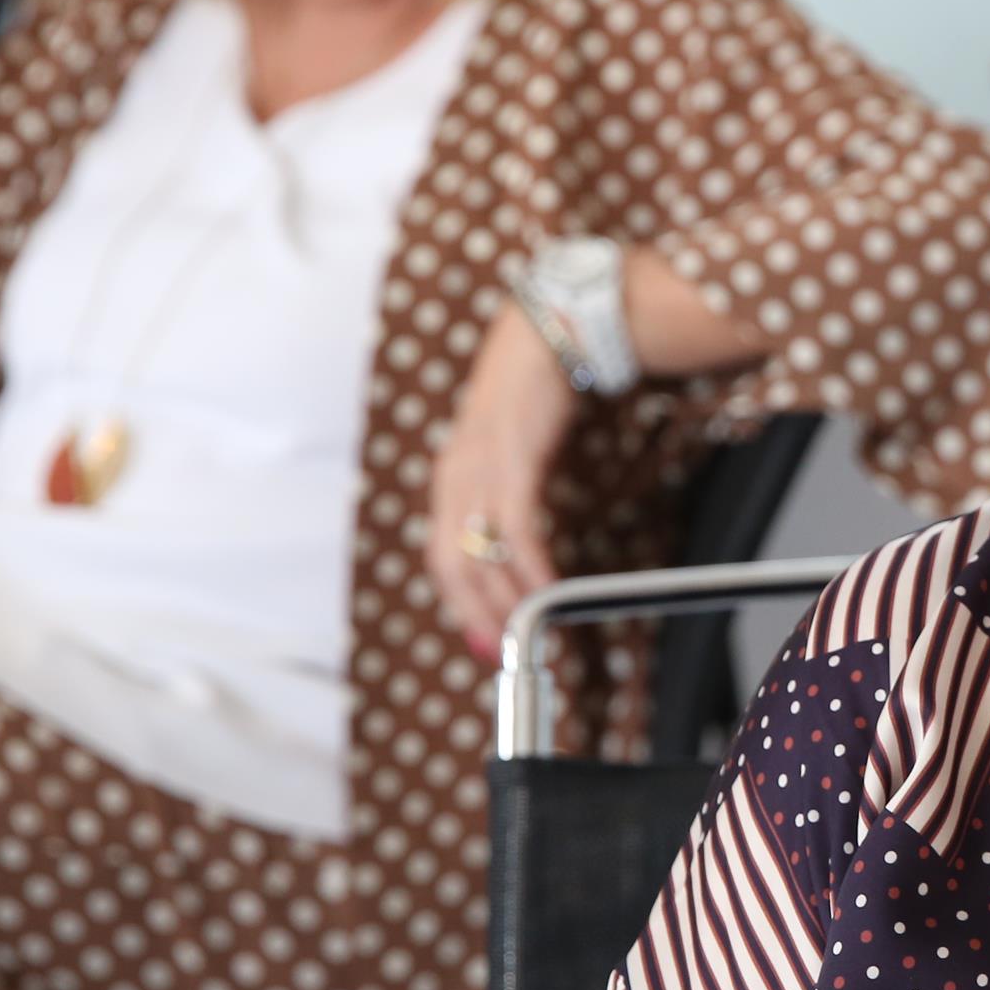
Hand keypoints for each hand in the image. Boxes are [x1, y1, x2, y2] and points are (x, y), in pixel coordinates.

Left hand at [427, 306, 580, 661]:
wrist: (543, 339)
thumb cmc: (530, 399)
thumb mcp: (505, 453)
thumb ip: (501, 496)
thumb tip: (513, 547)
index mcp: (449, 481)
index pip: (441, 557)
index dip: (459, 604)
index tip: (483, 641)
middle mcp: (454, 479)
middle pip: (452, 563)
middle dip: (476, 612)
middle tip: (502, 650)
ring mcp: (480, 471)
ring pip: (481, 551)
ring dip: (505, 598)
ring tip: (529, 629)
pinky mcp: (514, 461)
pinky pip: (519, 527)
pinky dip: (532, 565)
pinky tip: (548, 589)